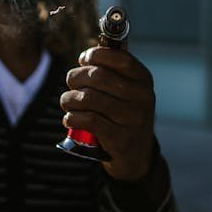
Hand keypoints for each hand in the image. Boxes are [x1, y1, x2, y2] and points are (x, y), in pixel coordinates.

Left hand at [61, 46, 156, 181]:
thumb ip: (111, 73)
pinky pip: (88, 120)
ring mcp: (133, 119)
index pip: (120, 58)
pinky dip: (72, 117)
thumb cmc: (124, 116)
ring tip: (67, 103)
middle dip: (76, 77)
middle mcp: (143, 98)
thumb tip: (87, 55)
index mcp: (144, 81)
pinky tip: (70, 118)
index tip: (83, 60)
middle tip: (71, 84)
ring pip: (89, 98)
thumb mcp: (126, 92)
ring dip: (69, 99)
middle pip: (98, 76)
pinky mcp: (121, 138)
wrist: (136, 156)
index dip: (96, 55)